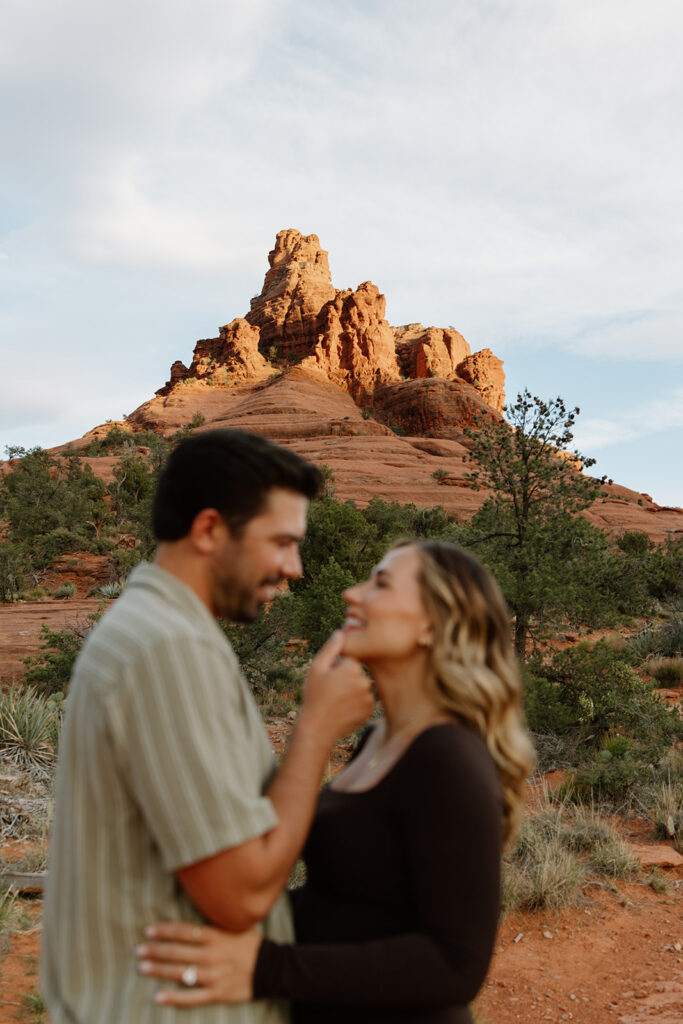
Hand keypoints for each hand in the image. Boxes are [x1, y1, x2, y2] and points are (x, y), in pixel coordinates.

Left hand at [136, 921, 260, 1006]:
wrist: (272, 967)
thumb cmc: (250, 944)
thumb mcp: (235, 927)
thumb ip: (213, 925)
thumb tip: (191, 920)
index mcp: (216, 936)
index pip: (185, 931)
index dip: (165, 931)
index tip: (148, 930)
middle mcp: (212, 955)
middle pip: (178, 952)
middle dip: (156, 950)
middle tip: (139, 950)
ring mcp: (214, 975)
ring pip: (181, 973)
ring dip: (159, 970)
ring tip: (142, 967)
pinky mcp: (217, 993)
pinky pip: (192, 998)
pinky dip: (174, 998)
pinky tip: (158, 996)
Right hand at [300, 631, 372, 743]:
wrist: (318, 728)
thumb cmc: (314, 696)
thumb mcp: (317, 668)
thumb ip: (331, 648)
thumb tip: (341, 632)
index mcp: (352, 668)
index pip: (350, 660)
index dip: (337, 668)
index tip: (329, 678)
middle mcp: (365, 681)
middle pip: (357, 674)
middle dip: (346, 679)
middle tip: (330, 690)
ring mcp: (368, 698)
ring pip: (360, 688)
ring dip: (351, 692)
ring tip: (335, 701)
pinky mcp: (369, 711)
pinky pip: (363, 701)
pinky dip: (355, 704)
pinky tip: (342, 710)